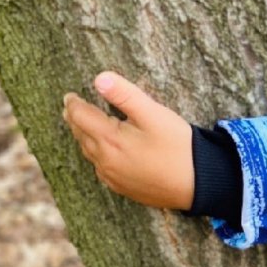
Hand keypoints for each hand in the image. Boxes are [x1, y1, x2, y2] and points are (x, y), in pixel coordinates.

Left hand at [62, 72, 194, 210]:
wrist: (198, 183)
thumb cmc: (178, 147)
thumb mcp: (154, 114)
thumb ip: (125, 95)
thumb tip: (99, 78)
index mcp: (110, 140)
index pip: (80, 117)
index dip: (73, 104)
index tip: (69, 96)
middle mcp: (105, 161)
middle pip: (81, 136)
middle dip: (75, 120)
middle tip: (71, 108)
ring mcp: (113, 177)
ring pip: (90, 153)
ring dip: (84, 138)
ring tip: (82, 127)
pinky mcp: (124, 188)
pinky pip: (101, 169)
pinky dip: (96, 155)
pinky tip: (103, 153)